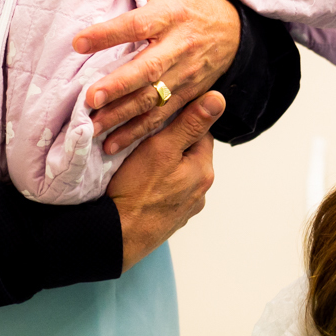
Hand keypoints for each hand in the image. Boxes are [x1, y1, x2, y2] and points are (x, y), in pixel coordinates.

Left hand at [73, 0, 239, 153]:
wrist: (237, 31)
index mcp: (171, 15)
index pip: (137, 25)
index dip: (107, 33)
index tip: (78, 42)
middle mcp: (179, 47)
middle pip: (148, 69)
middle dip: (120, 85)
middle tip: (90, 98)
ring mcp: (186, 75)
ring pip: (153, 99)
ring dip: (123, 116)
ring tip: (93, 126)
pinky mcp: (188, 95)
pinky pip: (162, 117)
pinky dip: (137, 133)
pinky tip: (111, 144)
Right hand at [107, 91, 223, 271]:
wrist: (117, 237)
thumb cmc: (137, 191)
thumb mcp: (162, 148)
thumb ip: (190, 123)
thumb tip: (219, 98)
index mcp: (204, 171)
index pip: (201, 133)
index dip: (180, 121)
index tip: (159, 118)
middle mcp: (200, 191)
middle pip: (189, 154)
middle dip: (171, 144)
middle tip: (145, 139)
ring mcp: (185, 208)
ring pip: (177, 174)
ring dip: (163, 166)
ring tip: (139, 162)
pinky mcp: (168, 220)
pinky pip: (166, 193)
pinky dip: (156, 185)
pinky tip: (139, 184)